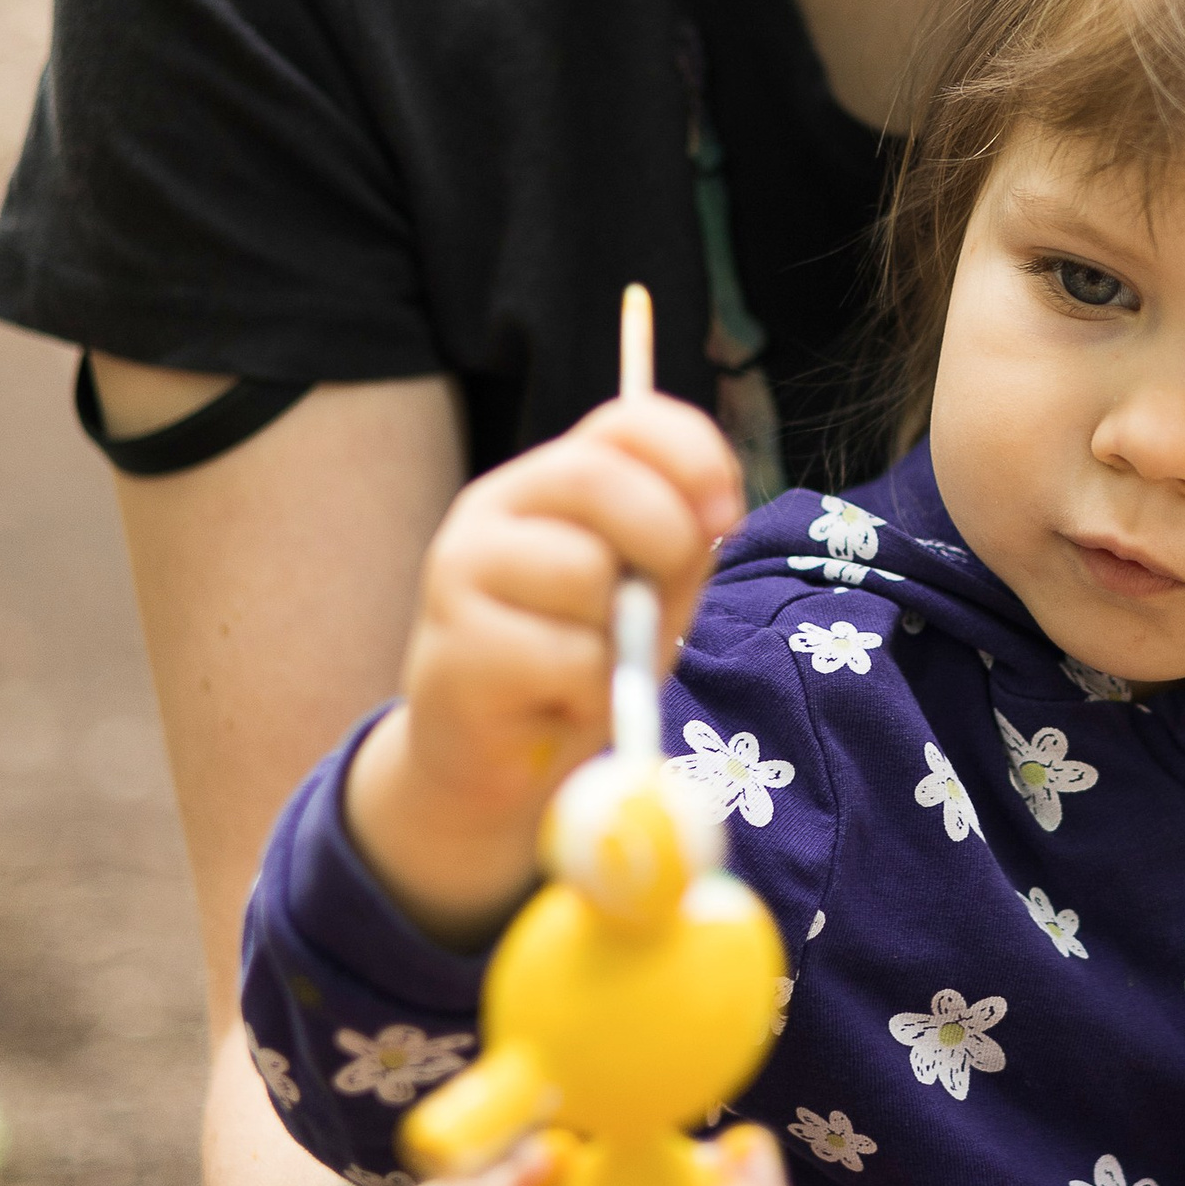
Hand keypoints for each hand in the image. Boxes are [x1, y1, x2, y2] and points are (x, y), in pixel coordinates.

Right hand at [349, 392, 745, 937]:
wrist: (496, 764)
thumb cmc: (577, 666)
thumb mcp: (648, 593)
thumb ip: (681, 542)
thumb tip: (715, 509)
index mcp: (551, 480)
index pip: (626, 421)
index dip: (693, 454)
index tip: (728, 515)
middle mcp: (494, 507)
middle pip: (594, 476)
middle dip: (663, 536)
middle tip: (667, 602)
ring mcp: (461, 572)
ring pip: (582, 571)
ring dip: (621, 635)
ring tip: (595, 667)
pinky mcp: (455, 648)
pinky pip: (566, 658)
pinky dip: (593, 694)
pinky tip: (559, 705)